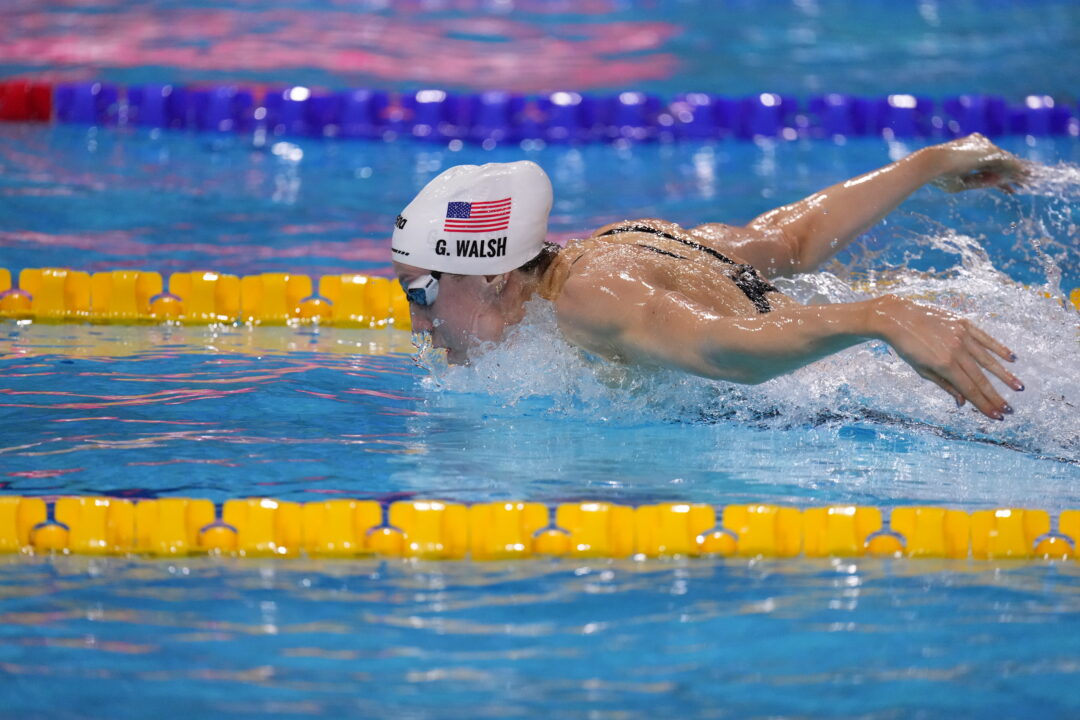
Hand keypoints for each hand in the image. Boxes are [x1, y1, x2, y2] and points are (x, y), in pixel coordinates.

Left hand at [867, 295, 1022, 419]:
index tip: (997, 415)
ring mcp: (961, 335)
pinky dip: (999, 349)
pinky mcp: (963, 323)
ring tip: (1019, 388)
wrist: (897, 316)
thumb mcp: (921, 369)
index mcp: (944, 365)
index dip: (984, 404)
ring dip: (1005, 375)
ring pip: (988, 359)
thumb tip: (963, 402)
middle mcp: (956, 350)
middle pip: (980, 378)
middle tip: (1010, 410)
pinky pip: (985, 338)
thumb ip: (945, 385)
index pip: (969, 389)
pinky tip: (1012, 359)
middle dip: (995, 396)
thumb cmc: (907, 346)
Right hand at [929, 133, 1030, 194]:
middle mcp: (978, 147)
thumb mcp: (960, 183)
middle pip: (999, 162)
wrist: (932, 163)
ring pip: (1006, 161)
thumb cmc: (938, 175)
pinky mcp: (990, 152)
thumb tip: (995, 183)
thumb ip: (978, 182)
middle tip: (1023, 183)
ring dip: (1018, 172)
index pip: (986, 165)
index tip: (1004, 186)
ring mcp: (984, 147)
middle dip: (1011, 174)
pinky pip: (1008, 162)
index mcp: (966, 153)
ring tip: (1029, 181)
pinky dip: (1017, 170)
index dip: (996, 176)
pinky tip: (1026, 176)